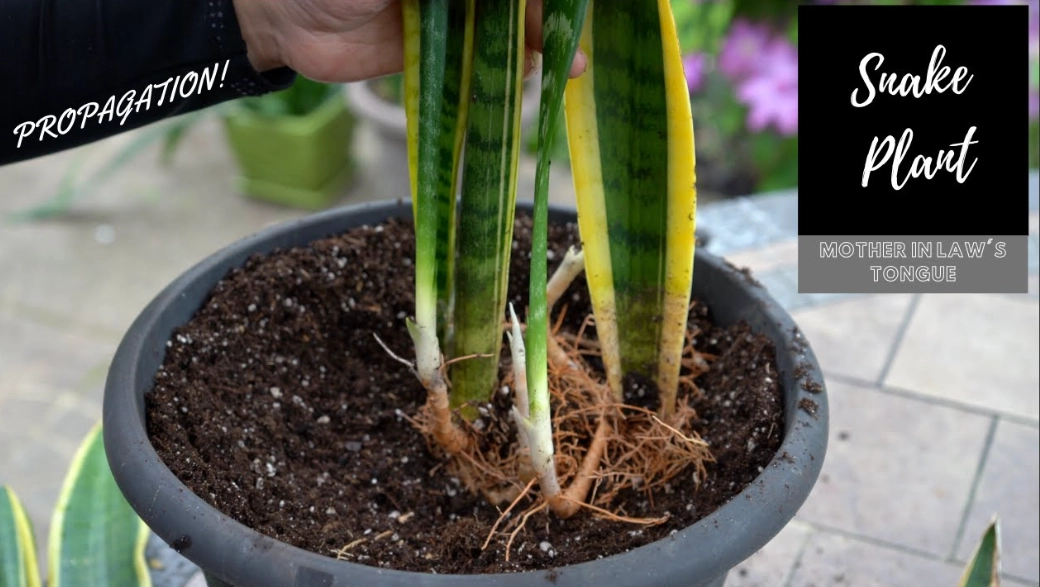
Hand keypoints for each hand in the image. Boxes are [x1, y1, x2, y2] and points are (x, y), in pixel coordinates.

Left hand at [233, 0, 586, 82]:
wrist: (280, 18)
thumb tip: (516, 7)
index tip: (569, 9)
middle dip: (547, 12)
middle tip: (572, 31)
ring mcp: (451, 7)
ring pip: (508, 22)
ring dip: (541, 36)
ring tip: (571, 57)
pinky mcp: (441, 46)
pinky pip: (485, 55)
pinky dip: (513, 64)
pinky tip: (541, 69)